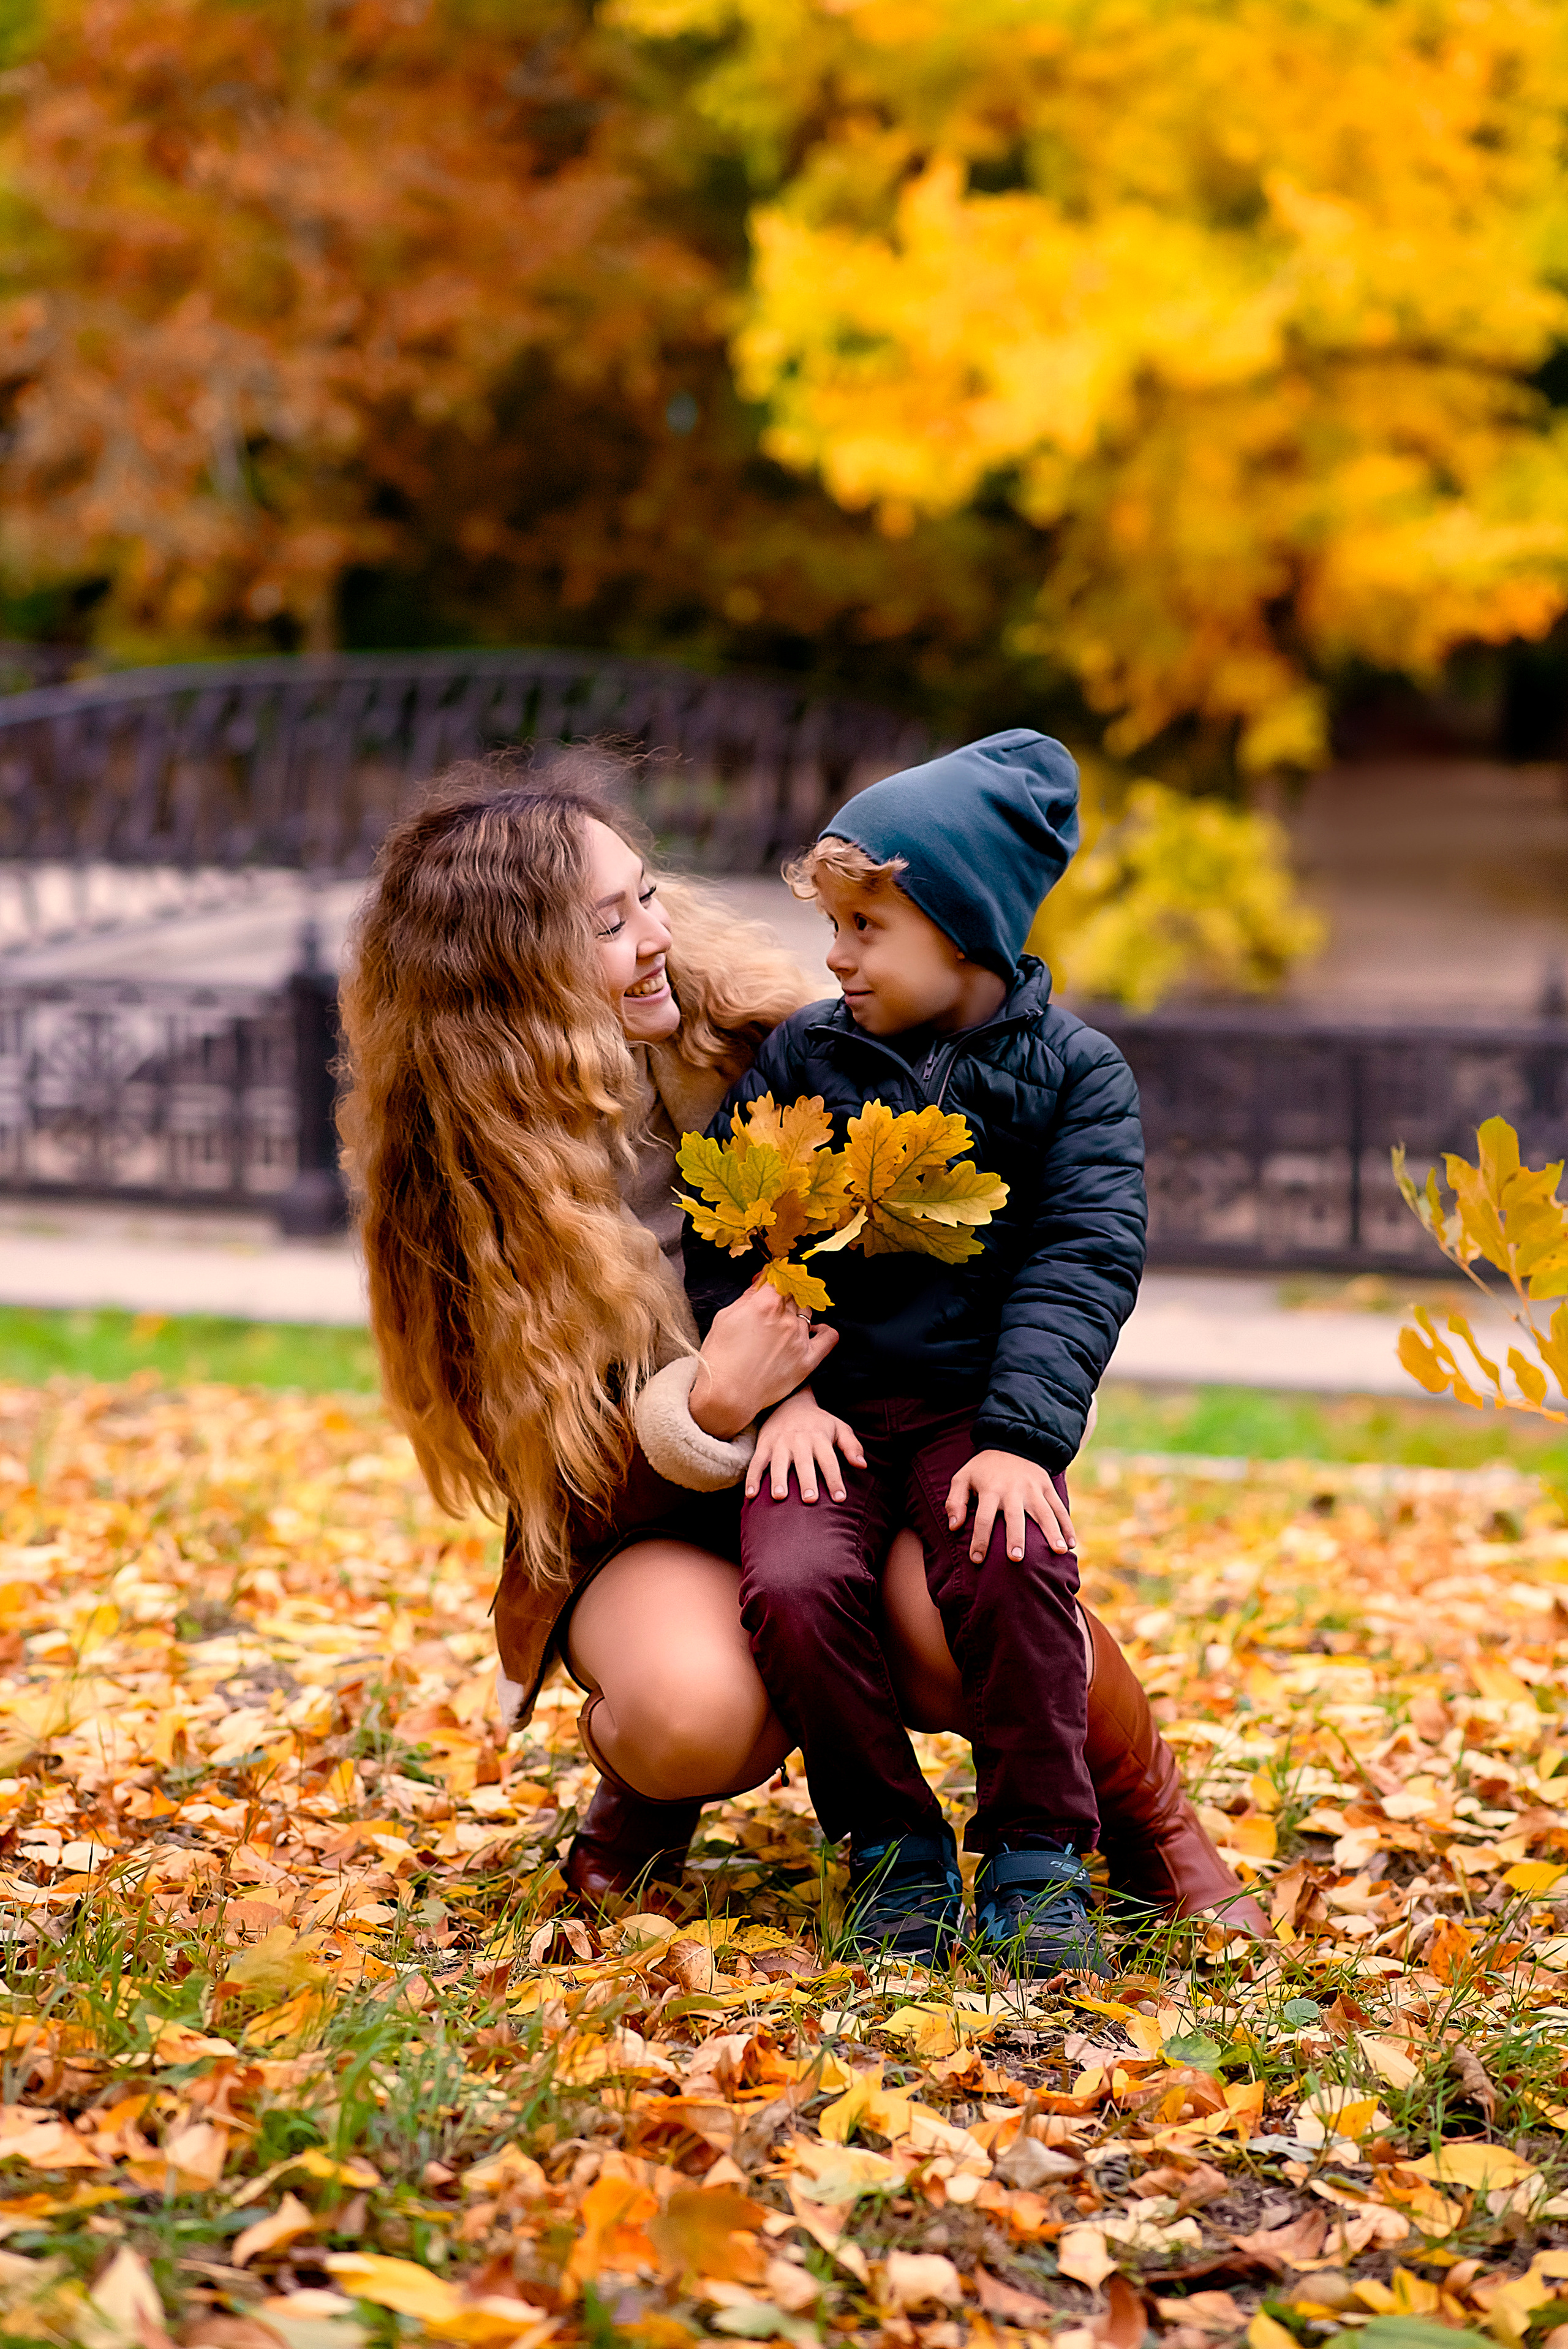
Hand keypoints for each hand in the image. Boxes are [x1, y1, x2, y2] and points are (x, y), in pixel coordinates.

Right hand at [689, 1281, 838, 1438]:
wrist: (727, 1396)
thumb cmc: (720, 1358)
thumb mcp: (725, 1318)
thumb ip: (747, 1296)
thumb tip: (762, 1281)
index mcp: (764, 1305)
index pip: (778, 1280)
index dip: (772, 1281)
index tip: (767, 1287)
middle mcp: (786, 1319)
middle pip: (793, 1295)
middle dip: (782, 1298)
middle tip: (770, 1309)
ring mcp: (799, 1339)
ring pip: (807, 1312)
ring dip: (796, 1313)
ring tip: (782, 1325)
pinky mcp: (808, 1360)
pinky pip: (829, 1337)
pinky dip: (824, 1330)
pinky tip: (814, 1330)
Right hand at [746, 1386, 865, 1502]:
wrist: (790, 1400)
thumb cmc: (819, 1422)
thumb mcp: (839, 1428)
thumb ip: (851, 1446)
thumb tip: (862, 1465)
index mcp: (819, 1437)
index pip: (829, 1460)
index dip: (835, 1479)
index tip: (840, 1498)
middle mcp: (799, 1440)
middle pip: (804, 1463)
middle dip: (807, 1481)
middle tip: (810, 1500)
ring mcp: (780, 1443)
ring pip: (778, 1463)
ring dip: (778, 1479)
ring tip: (779, 1497)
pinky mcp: (764, 1445)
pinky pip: (756, 1462)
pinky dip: (752, 1478)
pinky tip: (751, 1495)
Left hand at [945, 1449, 1074, 1562]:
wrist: (1011, 1441)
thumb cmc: (983, 1468)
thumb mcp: (962, 1477)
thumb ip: (955, 1501)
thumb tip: (954, 1527)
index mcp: (990, 1490)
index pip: (983, 1518)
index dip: (979, 1540)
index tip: (976, 1559)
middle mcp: (1013, 1490)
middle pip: (1014, 1516)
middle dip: (1015, 1537)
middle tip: (1016, 1558)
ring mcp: (1033, 1488)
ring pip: (1044, 1512)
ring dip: (1052, 1532)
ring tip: (1059, 1552)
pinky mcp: (1047, 1486)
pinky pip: (1059, 1507)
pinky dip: (1067, 1524)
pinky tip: (1072, 1543)